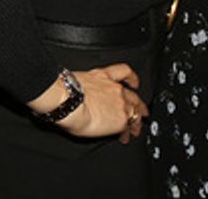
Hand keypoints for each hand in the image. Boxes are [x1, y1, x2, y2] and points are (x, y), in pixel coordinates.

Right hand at [31, 63, 147, 141]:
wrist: (68, 100)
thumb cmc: (66, 90)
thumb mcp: (77, 79)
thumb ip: (84, 83)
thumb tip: (79, 89)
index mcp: (103, 75)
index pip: (124, 73)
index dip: (131, 79)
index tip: (134, 84)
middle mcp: (115, 87)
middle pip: (133, 95)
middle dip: (138, 104)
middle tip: (142, 111)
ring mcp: (120, 102)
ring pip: (135, 109)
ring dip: (137, 119)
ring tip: (136, 128)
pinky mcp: (120, 118)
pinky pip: (131, 123)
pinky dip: (131, 129)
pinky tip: (130, 134)